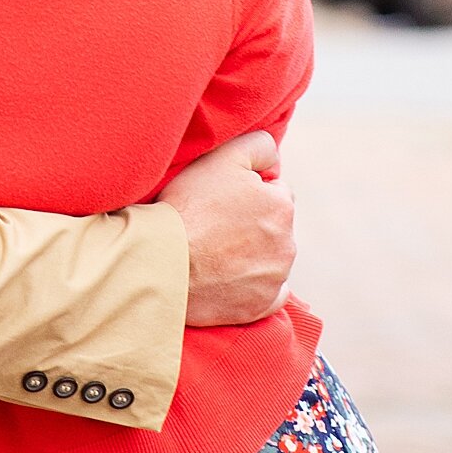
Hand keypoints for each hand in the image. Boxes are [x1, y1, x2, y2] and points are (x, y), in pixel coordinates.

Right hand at [161, 132, 295, 327]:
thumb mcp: (223, 156)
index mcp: (282, 206)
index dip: (247, 192)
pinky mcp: (261, 306)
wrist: (163, 261)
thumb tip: (275, 162)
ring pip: (271, 258)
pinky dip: (253, 286)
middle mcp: (287, 244)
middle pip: (274, 226)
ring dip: (252, 253)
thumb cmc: (190, 205)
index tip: (223, 199)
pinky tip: (228, 277)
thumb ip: (260, 146)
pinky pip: (268, 294)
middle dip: (253, 223)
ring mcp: (275, 279)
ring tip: (215, 250)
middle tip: (215, 224)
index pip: (274, 191)